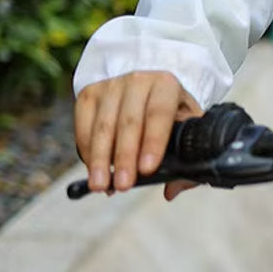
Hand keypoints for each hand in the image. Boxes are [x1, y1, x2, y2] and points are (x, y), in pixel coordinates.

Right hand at [74, 71, 202, 199]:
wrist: (148, 86)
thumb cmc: (172, 111)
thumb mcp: (188, 126)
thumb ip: (188, 157)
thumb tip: (171, 191)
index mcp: (167, 85)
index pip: (159, 114)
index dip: (153, 142)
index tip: (148, 170)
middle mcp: (138, 80)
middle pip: (128, 122)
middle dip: (125, 158)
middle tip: (124, 186)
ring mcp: (110, 85)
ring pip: (103, 126)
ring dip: (101, 159)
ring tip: (102, 185)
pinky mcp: (89, 94)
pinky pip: (84, 126)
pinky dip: (88, 152)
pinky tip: (95, 172)